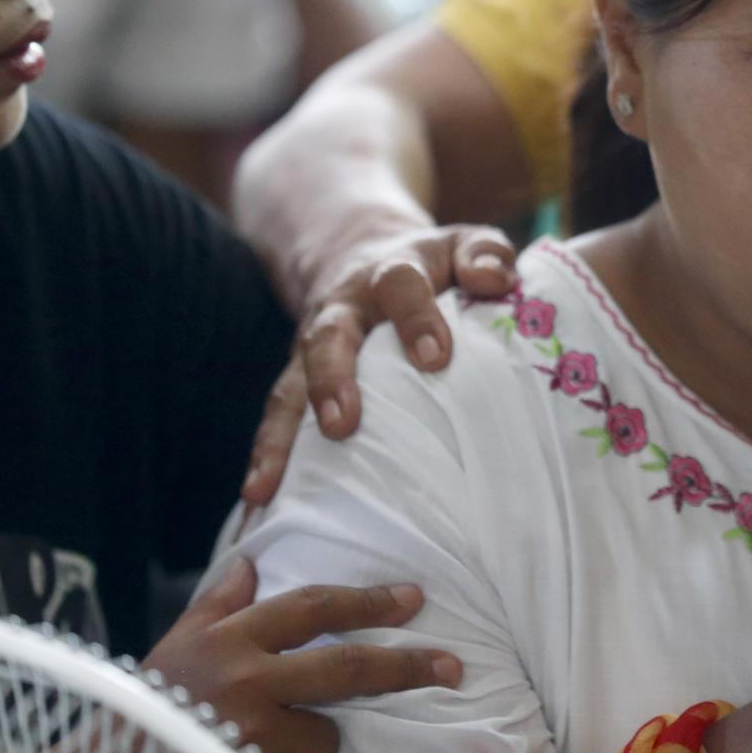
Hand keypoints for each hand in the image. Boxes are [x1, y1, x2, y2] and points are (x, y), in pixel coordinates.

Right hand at [143, 559, 462, 752]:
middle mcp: (248, 686)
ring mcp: (256, 739)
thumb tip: (248, 560)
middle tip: (451, 667)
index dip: (368, 601)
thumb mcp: (173, 650)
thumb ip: (216, 607)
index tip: (413, 599)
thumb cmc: (141, 714)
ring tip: (266, 749)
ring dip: (313, 747)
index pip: (313, 609)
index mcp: (229, 644)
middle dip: (408, 666)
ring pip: (328, 740)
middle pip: (349, 669)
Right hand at [241, 224, 515, 505]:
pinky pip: (277, 422)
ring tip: (266, 488)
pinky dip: (265, 461)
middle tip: (341, 425)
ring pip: (289, 389)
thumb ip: (484, 253)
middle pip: (328, 339)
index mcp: (390, 273)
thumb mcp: (460, 245)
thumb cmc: (432, 265)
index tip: (436, 358)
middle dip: (330, 380)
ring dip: (278, 438)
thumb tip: (494, 278)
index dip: (416, 318)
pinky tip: (257, 507)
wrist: (359, 252)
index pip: (400, 287)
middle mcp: (342, 310)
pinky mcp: (297, 383)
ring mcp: (311, 349)